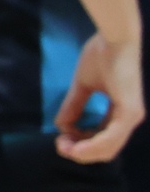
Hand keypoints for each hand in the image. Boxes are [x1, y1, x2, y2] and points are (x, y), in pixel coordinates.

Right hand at [56, 33, 144, 161]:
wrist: (115, 38)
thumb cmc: (102, 55)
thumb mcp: (83, 85)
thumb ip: (74, 105)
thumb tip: (60, 125)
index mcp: (121, 113)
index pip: (103, 139)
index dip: (80, 143)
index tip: (60, 138)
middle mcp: (129, 119)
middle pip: (105, 150)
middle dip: (80, 152)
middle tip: (60, 146)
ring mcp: (131, 117)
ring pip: (108, 149)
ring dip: (84, 152)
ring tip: (64, 147)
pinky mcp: (128, 112)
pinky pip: (110, 139)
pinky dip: (92, 146)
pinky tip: (76, 147)